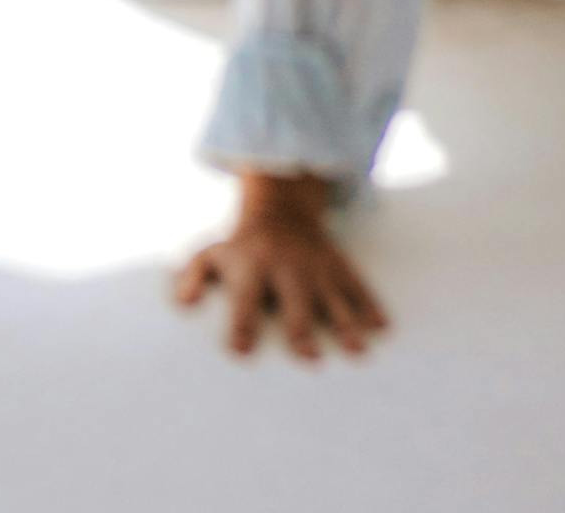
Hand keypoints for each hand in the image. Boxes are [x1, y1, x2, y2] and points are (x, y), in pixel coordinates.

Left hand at [175, 172, 387, 359]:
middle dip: (301, 328)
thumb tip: (182, 302)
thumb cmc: (242, 245)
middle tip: (310, 357)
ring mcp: (315, 266)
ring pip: (331, 296)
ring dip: (344, 323)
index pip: (243, 298)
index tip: (240, 351)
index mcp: (252, 266)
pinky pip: (357, 284)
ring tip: (357, 349)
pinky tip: (382, 325)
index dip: (241, 324)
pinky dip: (369, 303)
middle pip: (294, 300)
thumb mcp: (212, 253)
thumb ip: (193, 276)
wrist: (281, 206)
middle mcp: (285, 266)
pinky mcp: (337, 265)